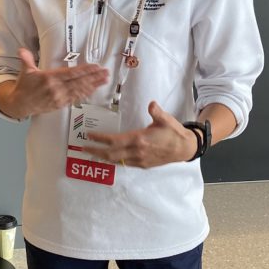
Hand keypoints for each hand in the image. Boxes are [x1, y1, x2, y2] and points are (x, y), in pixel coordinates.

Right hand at [0, 48, 109, 117]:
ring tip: (104, 80)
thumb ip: (26, 59)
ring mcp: (59, 97)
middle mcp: (56, 89)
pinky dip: (86, 93)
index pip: (71, 73)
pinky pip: (76, 98)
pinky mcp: (61, 104)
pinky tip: (94, 89)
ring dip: (93, 85)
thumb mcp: (25, 71)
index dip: (85, 70)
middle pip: (79, 82)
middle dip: (94, 77)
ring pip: (80, 90)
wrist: (20, 104)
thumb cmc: (24, 87)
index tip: (95, 67)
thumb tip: (22, 50)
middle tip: (105, 72)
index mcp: (49, 78)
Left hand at [83, 101, 197, 167]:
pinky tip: (109, 157)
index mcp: (140, 139)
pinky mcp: (143, 164)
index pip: (115, 140)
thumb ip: (157, 112)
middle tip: (83, 148)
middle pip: (111, 154)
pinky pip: (124, 163)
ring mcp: (139, 160)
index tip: (89, 136)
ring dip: (103, 157)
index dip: (100, 139)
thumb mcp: (166, 120)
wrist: (184, 148)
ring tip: (92, 153)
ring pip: (116, 160)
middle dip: (95, 151)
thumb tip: (151, 104)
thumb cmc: (174, 133)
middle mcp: (137, 151)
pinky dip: (114, 160)